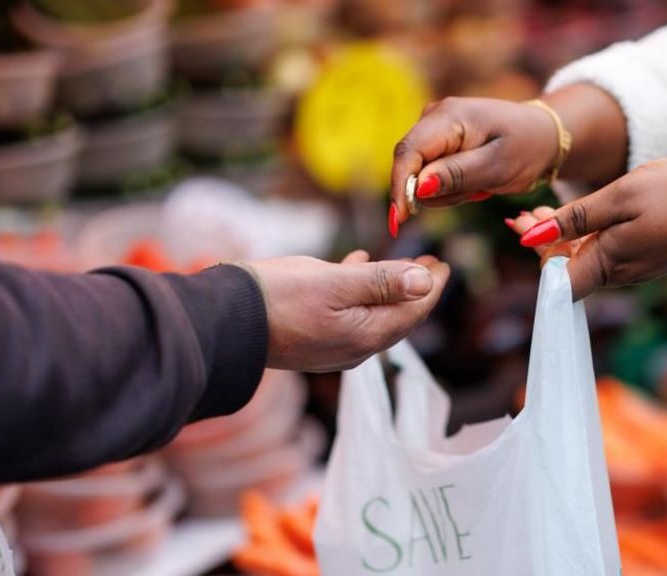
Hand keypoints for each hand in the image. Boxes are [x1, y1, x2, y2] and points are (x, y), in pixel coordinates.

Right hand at [248, 251, 449, 371]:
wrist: (222, 320)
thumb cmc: (277, 298)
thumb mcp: (335, 283)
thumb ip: (382, 283)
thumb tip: (424, 282)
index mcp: (365, 336)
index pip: (413, 311)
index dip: (432, 286)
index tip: (445, 263)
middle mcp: (354, 347)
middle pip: (398, 317)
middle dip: (417, 289)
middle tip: (432, 262)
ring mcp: (332, 345)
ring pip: (375, 313)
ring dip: (391, 287)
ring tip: (402, 262)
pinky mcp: (312, 337)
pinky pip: (349, 312)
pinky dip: (359, 289)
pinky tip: (356, 264)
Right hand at [390, 97, 559, 221]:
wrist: (544, 136)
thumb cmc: (527, 147)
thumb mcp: (497, 166)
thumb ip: (456, 175)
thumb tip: (417, 186)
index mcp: (447, 116)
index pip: (408, 152)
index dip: (400, 187)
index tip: (399, 220)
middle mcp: (433, 118)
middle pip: (411, 167)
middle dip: (436, 192)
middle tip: (477, 192)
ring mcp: (434, 131)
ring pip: (420, 177)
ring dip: (448, 192)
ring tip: (482, 185)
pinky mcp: (439, 145)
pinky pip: (431, 177)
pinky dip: (452, 188)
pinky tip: (476, 182)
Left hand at [514, 158, 666, 299]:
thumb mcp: (622, 196)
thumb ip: (577, 217)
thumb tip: (533, 236)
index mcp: (606, 263)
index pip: (555, 281)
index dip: (535, 256)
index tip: (521, 225)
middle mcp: (616, 274)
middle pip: (565, 267)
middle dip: (541, 240)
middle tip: (521, 213)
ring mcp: (631, 267)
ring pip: (582, 257)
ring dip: (559, 236)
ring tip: (538, 210)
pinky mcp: (642, 257)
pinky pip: (602, 251)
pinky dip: (582, 234)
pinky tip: (575, 215)